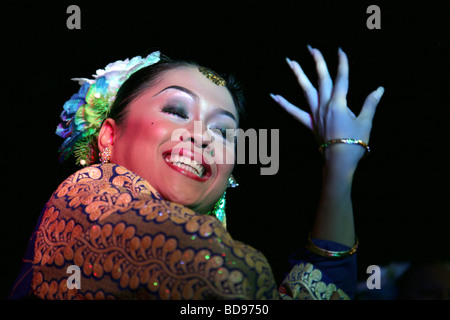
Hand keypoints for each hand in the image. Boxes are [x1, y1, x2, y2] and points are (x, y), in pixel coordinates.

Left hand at [271, 46, 383, 164]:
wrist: (339, 162)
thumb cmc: (354, 143)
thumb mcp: (365, 122)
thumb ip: (370, 104)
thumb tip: (380, 89)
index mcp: (339, 104)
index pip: (342, 79)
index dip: (342, 63)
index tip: (340, 50)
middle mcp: (325, 106)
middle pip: (322, 80)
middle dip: (318, 62)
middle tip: (312, 48)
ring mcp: (314, 114)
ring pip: (306, 91)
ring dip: (298, 75)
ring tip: (290, 62)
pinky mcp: (309, 124)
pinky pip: (294, 112)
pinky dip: (284, 104)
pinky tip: (274, 96)